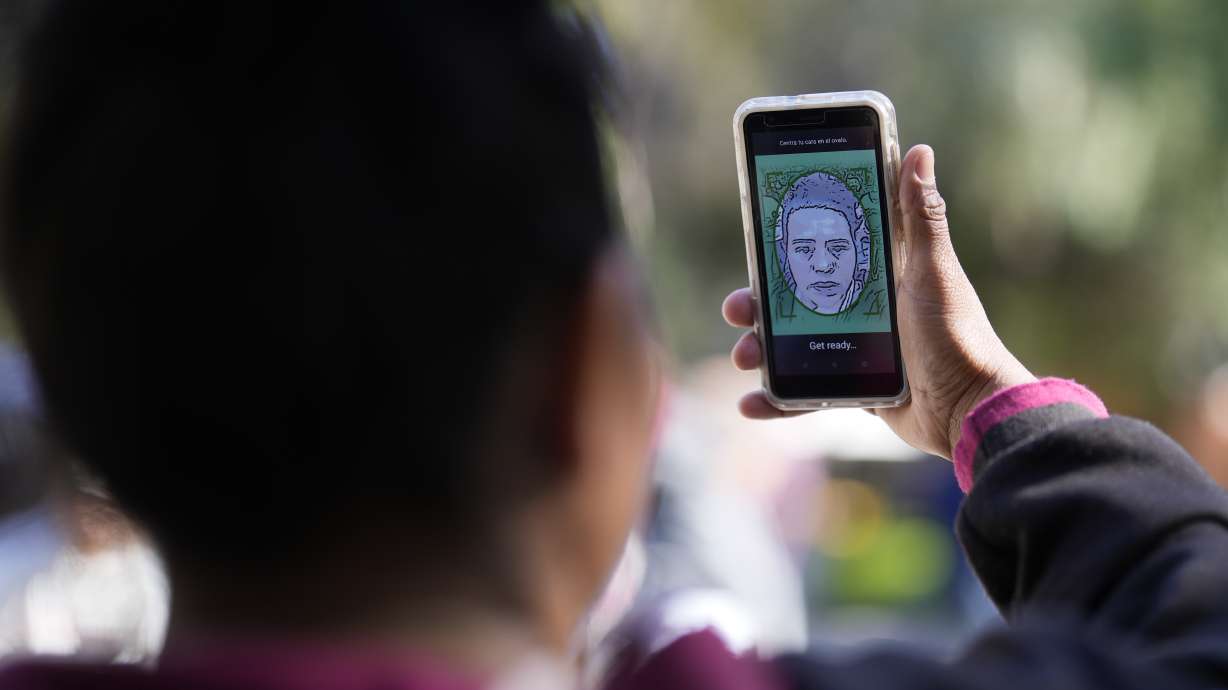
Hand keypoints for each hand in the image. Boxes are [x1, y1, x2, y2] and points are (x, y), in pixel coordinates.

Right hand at [722, 145, 1033, 458]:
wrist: (969, 412)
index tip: (757, 241)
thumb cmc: (956, 336)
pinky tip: (750, 403)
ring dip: (760, 350)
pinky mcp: (856, 388)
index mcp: (881, 274)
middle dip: (759, 304)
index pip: (824, 251)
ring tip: (745, 355)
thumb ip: (921, 217)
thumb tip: (919, 151)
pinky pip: (807, 392)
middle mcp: (865, 309)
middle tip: (737, 308)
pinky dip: (777, 400)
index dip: (786, 247)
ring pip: (793, 345)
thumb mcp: (933, 272)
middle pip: (796, 300)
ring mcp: (858, 350)